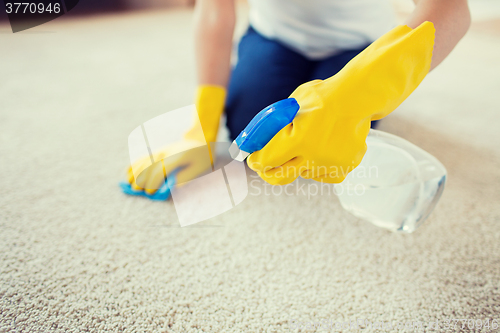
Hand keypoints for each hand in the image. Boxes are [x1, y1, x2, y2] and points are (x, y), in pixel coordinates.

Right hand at [126, 85, 225, 193]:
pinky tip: (128, 172)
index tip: (150, 192)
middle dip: (141, 178)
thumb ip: (186, 177)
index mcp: (177, 157)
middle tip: (136, 190)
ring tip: (129, 183)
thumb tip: (173, 186)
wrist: (200, 140)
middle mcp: (167, 152)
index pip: (160, 170)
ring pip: (144, 160)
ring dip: (135, 172)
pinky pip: (144, 156)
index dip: (153, 182)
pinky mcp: (159, 150)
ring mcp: (161, 150)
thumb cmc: (202, 157)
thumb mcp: (199, 168)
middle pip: (149, 166)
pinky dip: (135, 163)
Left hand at [248, 22, 434, 184]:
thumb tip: (253, 142)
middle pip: (278, 177)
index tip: (252, 159)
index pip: (265, 161)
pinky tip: (321, 150)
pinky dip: (317, 166)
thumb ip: (272, 126)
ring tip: (306, 143)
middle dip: (267, 172)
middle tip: (264, 166)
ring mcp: (330, 165)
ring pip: (301, 174)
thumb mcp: (290, 106)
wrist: (357, 98)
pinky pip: (322, 175)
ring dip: (297, 163)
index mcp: (298, 140)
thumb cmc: (320, 98)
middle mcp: (314, 157)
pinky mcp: (343, 169)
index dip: (254, 160)